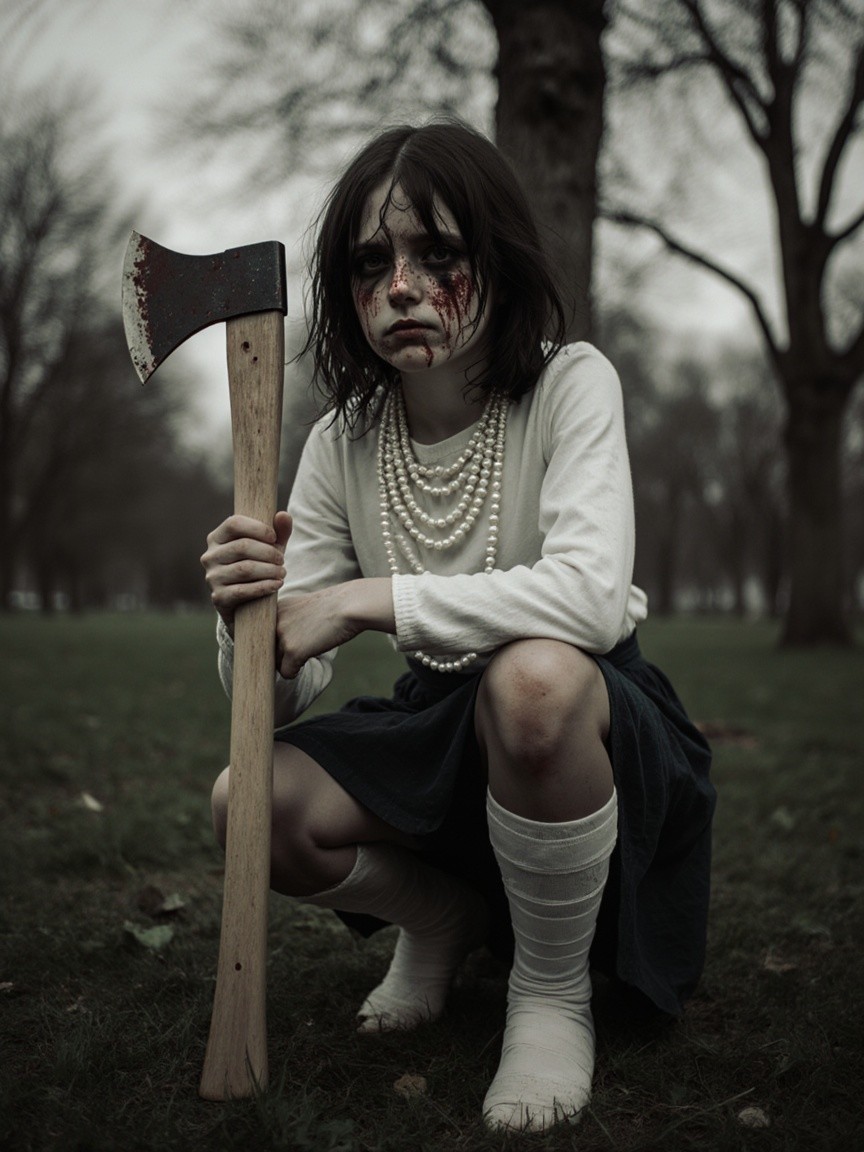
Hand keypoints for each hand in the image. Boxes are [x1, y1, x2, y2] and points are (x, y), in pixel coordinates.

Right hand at [201, 511, 291, 632]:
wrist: (246, 603)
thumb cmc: (258, 566)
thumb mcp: (269, 548)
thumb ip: (278, 532)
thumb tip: (284, 515)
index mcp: (217, 538)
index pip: (234, 524)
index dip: (257, 528)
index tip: (274, 538)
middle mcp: (210, 556)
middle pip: (242, 547)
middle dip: (268, 552)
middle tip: (282, 560)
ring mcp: (212, 577)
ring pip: (244, 569)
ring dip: (269, 570)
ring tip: (282, 573)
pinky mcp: (218, 597)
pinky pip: (242, 590)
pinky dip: (263, 587)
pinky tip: (277, 584)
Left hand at [276, 578, 395, 678]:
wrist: (349, 605)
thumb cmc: (332, 607)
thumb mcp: (302, 607)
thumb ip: (286, 620)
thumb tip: (277, 646)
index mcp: (274, 609)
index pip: (260, 634)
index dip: (273, 642)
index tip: (286, 643)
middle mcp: (272, 621)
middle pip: (266, 650)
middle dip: (278, 655)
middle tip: (296, 651)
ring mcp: (282, 636)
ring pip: (275, 662)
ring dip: (289, 662)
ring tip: (306, 652)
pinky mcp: (293, 650)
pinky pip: (286, 672)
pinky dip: (295, 672)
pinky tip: (306, 661)